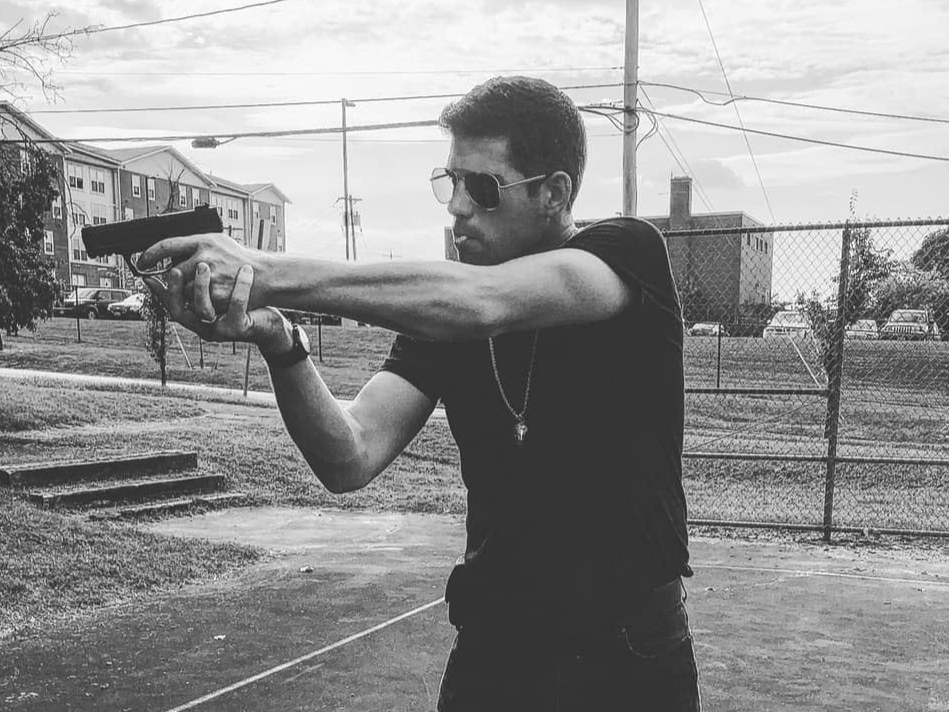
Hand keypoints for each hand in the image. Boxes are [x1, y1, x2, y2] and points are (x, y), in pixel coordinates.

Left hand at [138, 233, 267, 313]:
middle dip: (173, 280)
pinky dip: (200, 301)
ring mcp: (210, 277)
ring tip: (202, 288)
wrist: (264, 275)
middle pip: (173, 272)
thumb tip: (170, 252)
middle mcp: (205, 257)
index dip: (151, 254)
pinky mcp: (216, 294)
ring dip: (187, 293)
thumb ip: (196, 246)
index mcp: (203, 241)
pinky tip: (210, 296)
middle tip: (176, 282)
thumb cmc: (241, 259)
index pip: (167, 245)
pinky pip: (197, 302)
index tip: (142, 262)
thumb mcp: (219, 242)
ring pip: (183, 290)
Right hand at [144, 262, 289, 349]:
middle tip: (176, 269)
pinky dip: (240, 287)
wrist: (272, 322)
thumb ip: (198, 282)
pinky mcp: (239, 327)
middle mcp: (205, 327)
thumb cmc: (245, 303)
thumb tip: (175, 259)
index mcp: (196, 318)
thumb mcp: (218, 293)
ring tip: (204, 265)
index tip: (148, 275)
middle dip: (176, 288)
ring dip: (201, 286)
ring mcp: (221, 329)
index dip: (159, 291)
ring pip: (204, 310)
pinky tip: (245, 270)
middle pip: (179, 311)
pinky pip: (236, 306)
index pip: (169, 305)